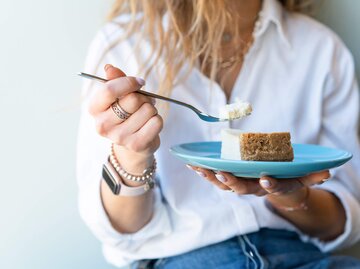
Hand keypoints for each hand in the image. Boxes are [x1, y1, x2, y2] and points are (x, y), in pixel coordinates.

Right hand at [88, 64, 162, 173]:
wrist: (133, 143)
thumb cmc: (126, 114)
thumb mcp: (118, 96)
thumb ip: (115, 80)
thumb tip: (109, 68)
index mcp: (94, 109)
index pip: (109, 90)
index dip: (128, 82)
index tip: (139, 82)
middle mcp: (103, 125)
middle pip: (133, 99)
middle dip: (144, 97)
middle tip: (144, 103)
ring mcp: (119, 137)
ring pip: (148, 110)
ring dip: (151, 109)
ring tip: (145, 115)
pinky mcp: (136, 145)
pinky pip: (156, 122)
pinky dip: (157, 120)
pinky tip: (149, 125)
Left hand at [187, 165, 329, 204]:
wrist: (275, 184)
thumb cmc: (288, 177)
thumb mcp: (303, 176)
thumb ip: (313, 175)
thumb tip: (327, 173)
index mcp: (272, 185)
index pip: (272, 186)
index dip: (270, 184)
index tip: (266, 178)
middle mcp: (254, 187)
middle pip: (242, 188)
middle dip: (231, 181)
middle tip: (222, 173)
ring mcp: (240, 184)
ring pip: (224, 184)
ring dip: (211, 177)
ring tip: (199, 168)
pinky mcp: (230, 178)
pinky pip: (215, 176)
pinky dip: (203, 171)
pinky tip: (191, 164)